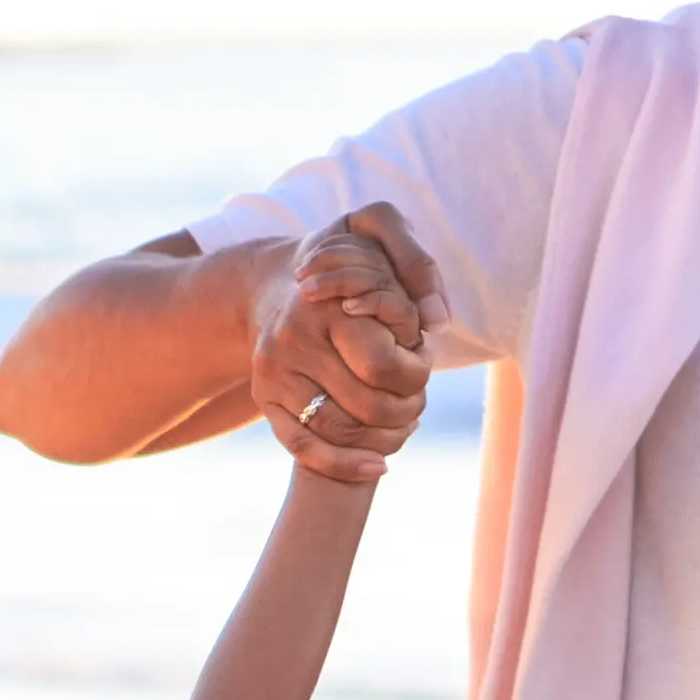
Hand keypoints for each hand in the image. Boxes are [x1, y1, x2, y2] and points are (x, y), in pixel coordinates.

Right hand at [241, 206, 440, 479]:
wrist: (270, 281)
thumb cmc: (340, 257)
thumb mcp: (374, 232)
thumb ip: (415, 264)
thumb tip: (436, 319)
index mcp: (325, 305)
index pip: (384, 365)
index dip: (417, 372)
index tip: (424, 358)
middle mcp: (292, 342)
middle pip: (368, 406)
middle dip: (407, 408)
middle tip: (419, 397)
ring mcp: (273, 374)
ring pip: (340, 432)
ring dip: (385, 437)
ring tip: (405, 422)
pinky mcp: (264, 398)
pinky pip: (302, 447)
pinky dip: (343, 465)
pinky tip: (377, 467)